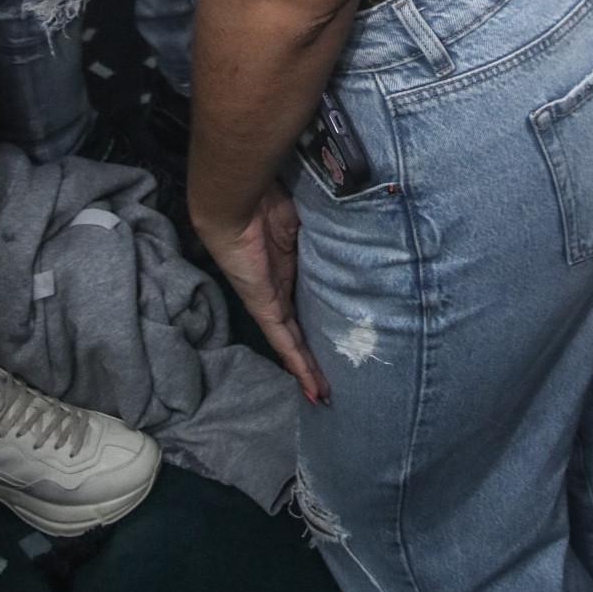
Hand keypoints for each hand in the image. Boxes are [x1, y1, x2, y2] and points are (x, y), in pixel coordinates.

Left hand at [196, 181, 329, 404]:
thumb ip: (326, 233)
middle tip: (337, 375)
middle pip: (300, 326)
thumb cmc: (269, 198)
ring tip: (326, 393)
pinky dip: (298, 363)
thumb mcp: (307, 219)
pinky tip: (311, 387)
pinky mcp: (263, 306)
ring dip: (308, 368)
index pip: (307, 298)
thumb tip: (356, 230)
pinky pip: (283, 340)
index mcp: (288, 264)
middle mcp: (278, 286)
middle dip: (316, 351)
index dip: (322, 317)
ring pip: (291, 341)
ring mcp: (269, 299)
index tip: (339, 332)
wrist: (236, 199)